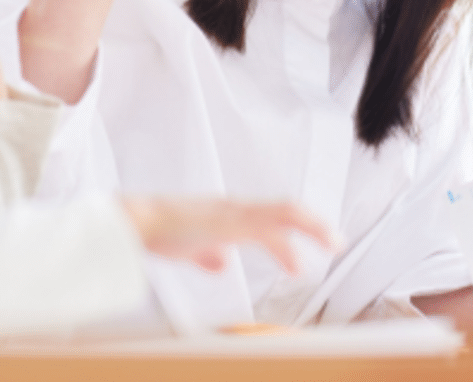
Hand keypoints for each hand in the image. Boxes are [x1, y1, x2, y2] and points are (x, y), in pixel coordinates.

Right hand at [121, 198, 338, 274]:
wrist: (136, 222)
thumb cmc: (159, 231)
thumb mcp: (190, 246)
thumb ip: (207, 253)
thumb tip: (221, 262)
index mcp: (229, 213)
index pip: (272, 215)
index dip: (298, 226)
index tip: (319, 238)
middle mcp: (235, 208)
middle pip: (285, 210)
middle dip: (314, 226)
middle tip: (336, 242)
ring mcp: (232, 213)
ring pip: (282, 213)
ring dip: (311, 228)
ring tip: (331, 244)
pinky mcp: (226, 223)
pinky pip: (264, 226)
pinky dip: (286, 243)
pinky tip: (296, 263)